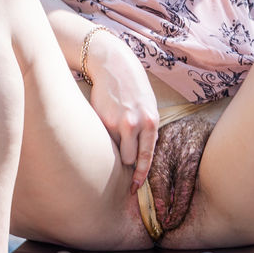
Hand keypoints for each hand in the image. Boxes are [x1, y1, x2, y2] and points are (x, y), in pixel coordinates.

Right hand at [83, 30, 158, 196]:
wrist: (114, 65)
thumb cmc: (133, 88)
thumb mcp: (148, 107)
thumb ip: (146, 129)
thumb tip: (140, 157)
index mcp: (151, 121)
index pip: (147, 156)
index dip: (141, 174)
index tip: (135, 187)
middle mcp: (136, 124)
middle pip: (130, 159)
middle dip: (126, 159)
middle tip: (122, 149)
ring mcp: (118, 122)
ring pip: (116, 151)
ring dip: (115, 147)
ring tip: (114, 131)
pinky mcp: (102, 119)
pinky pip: (104, 138)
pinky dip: (104, 135)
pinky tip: (106, 120)